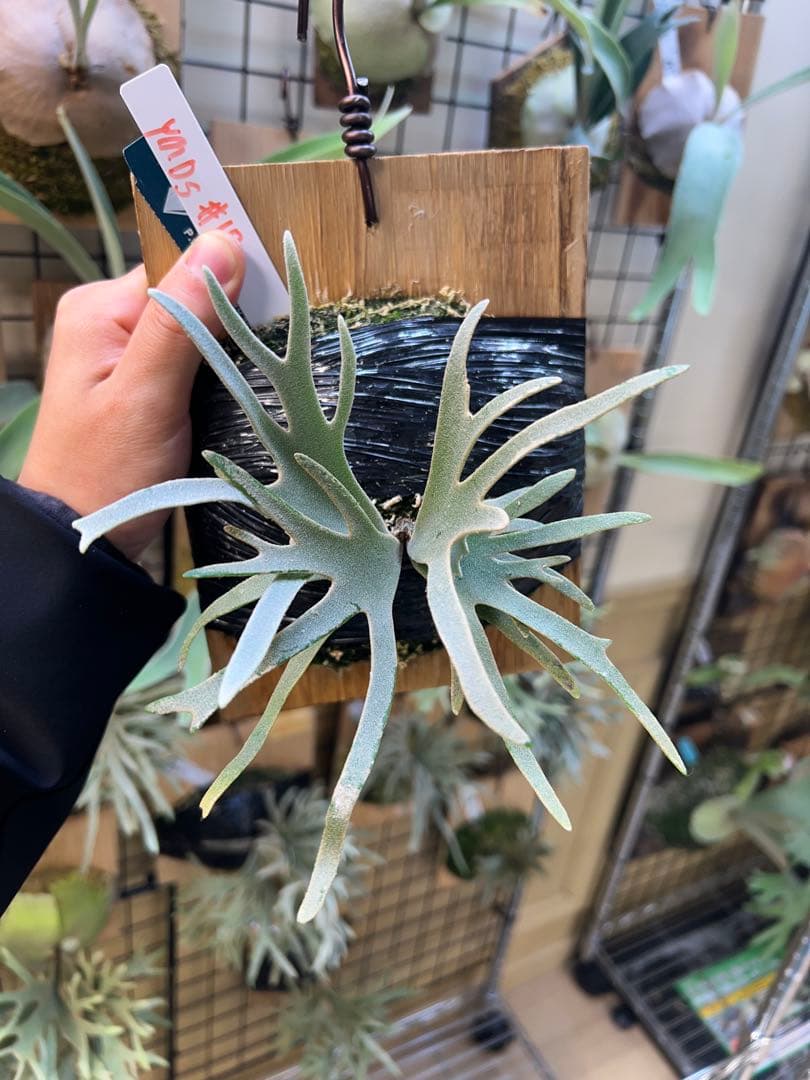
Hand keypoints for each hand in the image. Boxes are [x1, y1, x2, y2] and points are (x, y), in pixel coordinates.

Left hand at [19, 232, 244, 561]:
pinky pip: (196, 361)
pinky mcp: (147, 386)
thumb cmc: (107, 471)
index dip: (227, 278)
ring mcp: (129, 355)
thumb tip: (224, 242)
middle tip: (273, 354)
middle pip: (192, 296)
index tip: (274, 305)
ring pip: (200, 331)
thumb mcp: (146, 394)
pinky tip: (240, 396)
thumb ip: (182, 321)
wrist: (84, 536)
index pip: (179, 265)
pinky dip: (221, 375)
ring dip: (231, 353)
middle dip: (233, 321)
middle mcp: (112, 322)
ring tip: (262, 379)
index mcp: (101, 310)